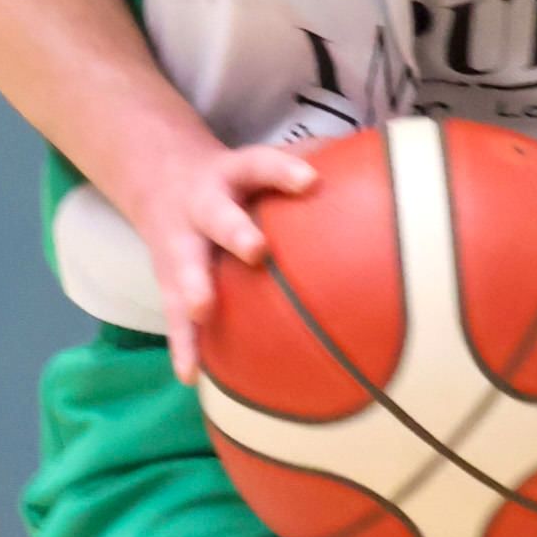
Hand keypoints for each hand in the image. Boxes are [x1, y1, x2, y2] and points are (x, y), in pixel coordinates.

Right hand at [122, 135, 317, 382]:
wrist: (159, 180)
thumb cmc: (236, 182)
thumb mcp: (259, 164)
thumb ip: (307, 162)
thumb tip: (376, 161)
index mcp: (235, 175)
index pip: (260, 164)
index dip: (283, 172)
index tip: (311, 180)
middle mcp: (204, 206)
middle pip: (219, 216)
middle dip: (236, 232)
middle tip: (256, 250)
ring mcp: (180, 244)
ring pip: (185, 265)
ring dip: (196, 288)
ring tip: (204, 312)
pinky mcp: (167, 281)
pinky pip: (173, 315)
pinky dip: (183, 345)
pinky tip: (192, 375)